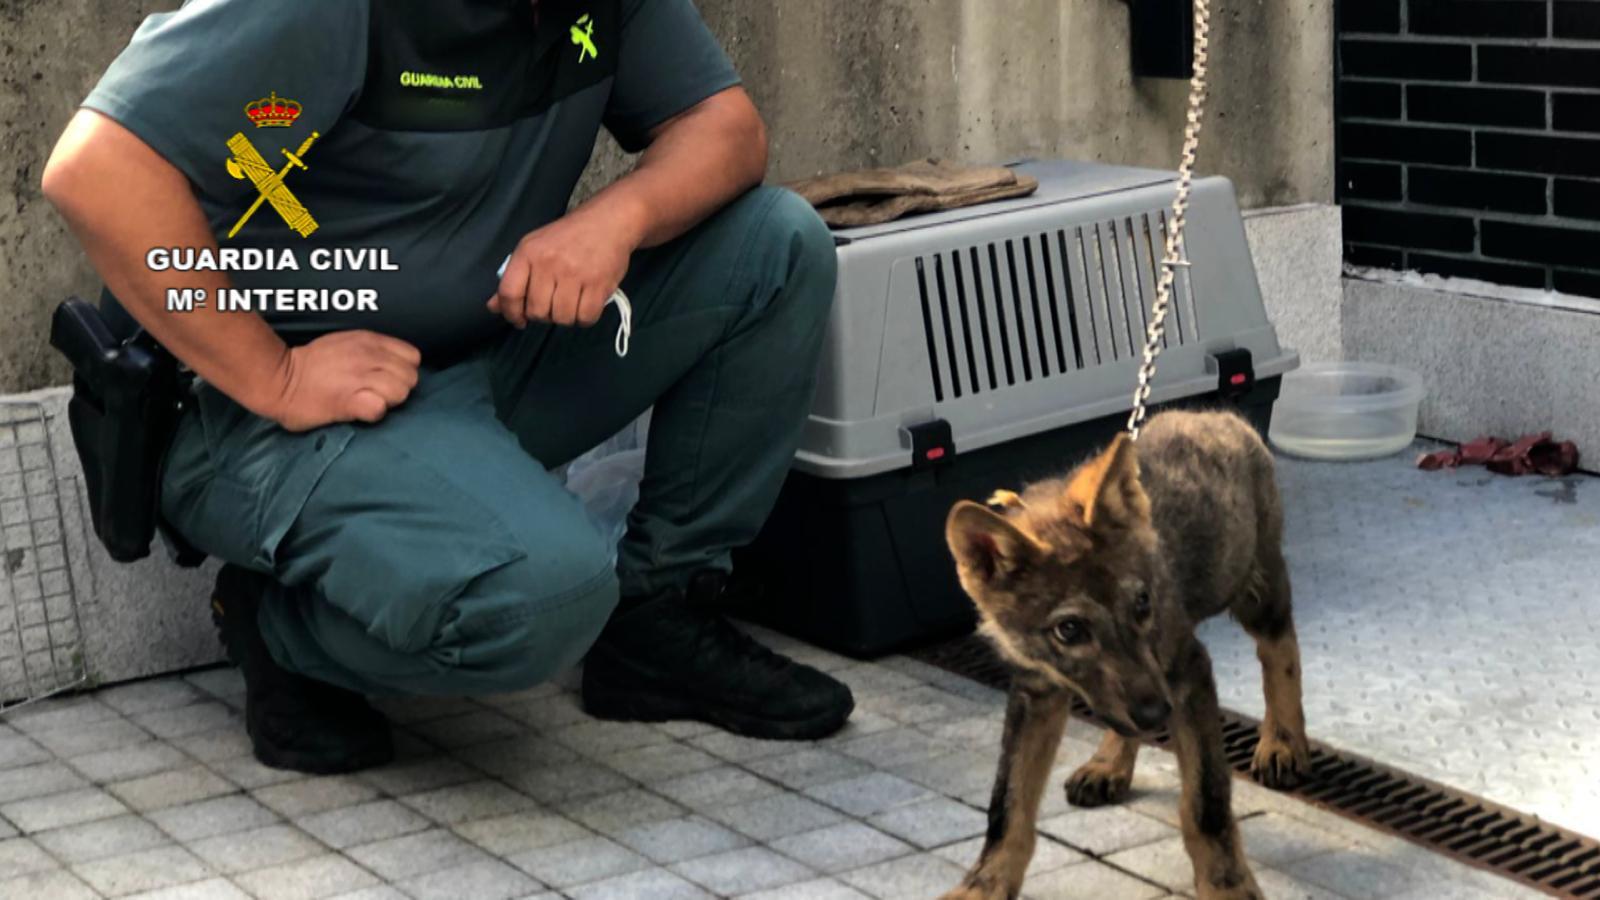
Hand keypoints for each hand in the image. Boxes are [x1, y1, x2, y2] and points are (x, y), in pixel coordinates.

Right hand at [264, 330, 420, 431]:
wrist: (277, 378)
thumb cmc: (311, 366)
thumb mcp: (346, 343)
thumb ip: (371, 351)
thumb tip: (391, 366)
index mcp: (369, 341)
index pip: (412, 356)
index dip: (404, 371)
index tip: (388, 380)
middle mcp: (369, 356)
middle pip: (410, 378)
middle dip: (399, 390)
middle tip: (377, 395)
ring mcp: (360, 377)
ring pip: (400, 392)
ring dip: (389, 402)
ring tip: (368, 402)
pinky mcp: (349, 400)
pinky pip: (379, 409)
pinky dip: (374, 413)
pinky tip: (361, 412)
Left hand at [489, 205, 638, 328]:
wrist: (609, 221)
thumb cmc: (568, 237)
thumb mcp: (535, 248)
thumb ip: (514, 279)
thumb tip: (494, 307)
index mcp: (528, 252)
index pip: (509, 292)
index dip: (511, 313)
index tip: (519, 320)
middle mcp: (549, 263)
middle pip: (537, 311)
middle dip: (544, 315)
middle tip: (553, 304)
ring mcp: (575, 274)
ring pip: (562, 318)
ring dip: (566, 317)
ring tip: (571, 302)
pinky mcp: (599, 284)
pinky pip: (586, 318)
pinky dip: (585, 317)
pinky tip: (586, 304)